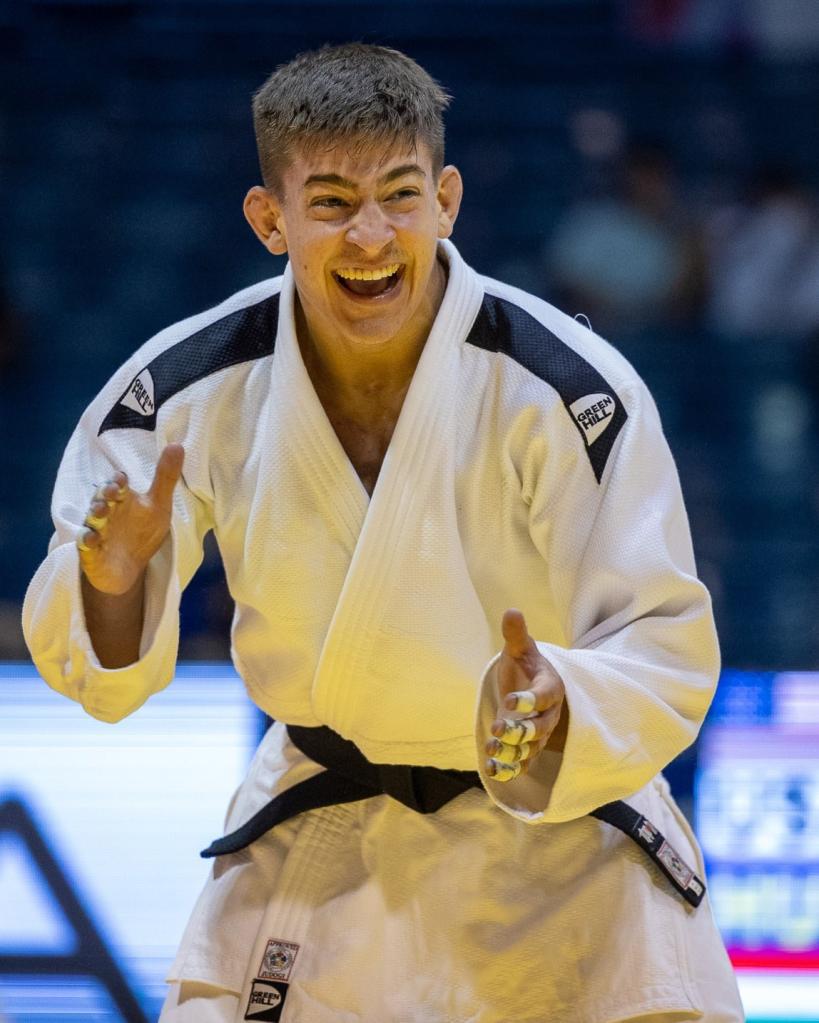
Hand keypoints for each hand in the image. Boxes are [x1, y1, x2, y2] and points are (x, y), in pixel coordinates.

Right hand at [77, 444, 184, 595]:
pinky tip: (92, 538)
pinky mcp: (90, 551)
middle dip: (103, 494)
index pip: (118, 484)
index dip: (118, 480)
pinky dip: (87, 540)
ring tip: (100, 512)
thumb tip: (177, 445)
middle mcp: (106, 512)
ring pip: (91, 519)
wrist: (127, 567)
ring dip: (95, 514)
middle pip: (101, 498)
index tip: (122, 480)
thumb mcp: (158, 505)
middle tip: (111, 493)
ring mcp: (96, 530)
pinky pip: (85, 544)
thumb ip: (165, 477)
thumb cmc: (142, 531)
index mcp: (122, 499)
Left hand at [484, 608, 566, 781]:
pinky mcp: (527, 749)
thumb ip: (516, 634)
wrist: (534, 687)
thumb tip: (512, 610)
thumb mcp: (521, 649)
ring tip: (491, 749)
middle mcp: (548, 715)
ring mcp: (539, 735)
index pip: (542, 697)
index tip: (508, 701)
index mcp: (549, 688)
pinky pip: (523, 763)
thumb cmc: (526, 666)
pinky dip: (509, 769)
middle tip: (498, 727)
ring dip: (511, 752)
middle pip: (539, 728)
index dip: (527, 701)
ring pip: (530, 748)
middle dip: (520, 730)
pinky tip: (491, 770)